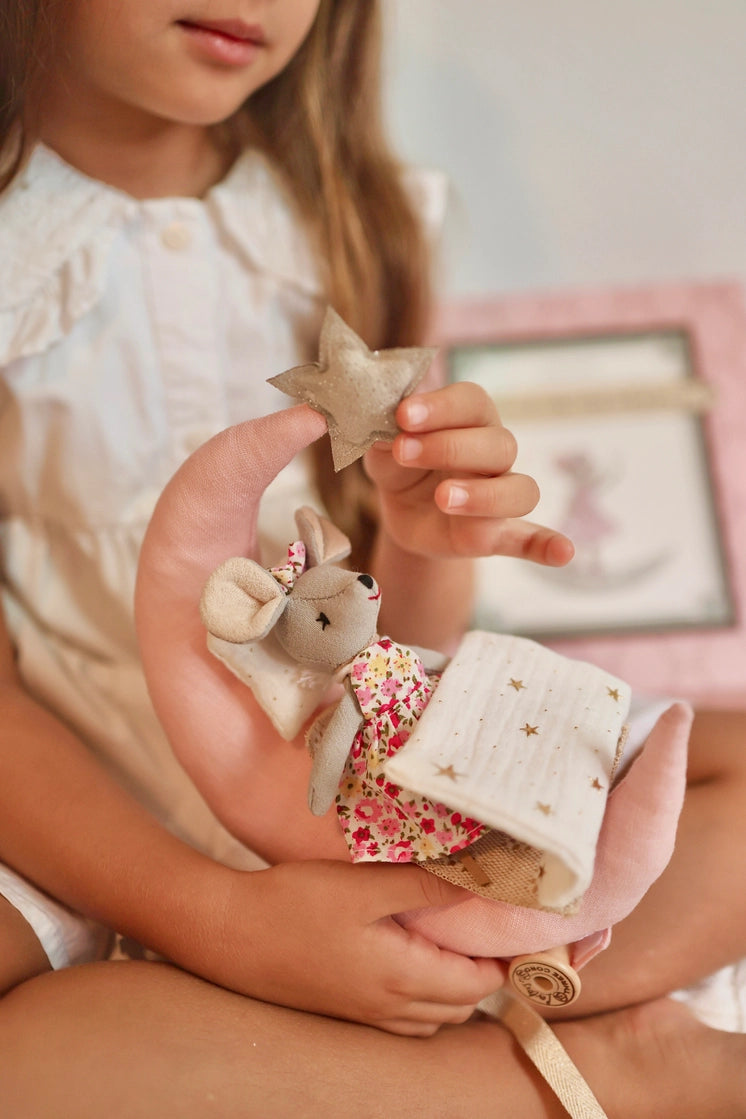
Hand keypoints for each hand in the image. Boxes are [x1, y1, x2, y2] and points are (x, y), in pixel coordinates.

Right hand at [209, 859, 505, 1035]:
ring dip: (453, 986)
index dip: (503, 958)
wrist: (227, 934)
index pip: (478, 984)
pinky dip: (422, 994)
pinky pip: (402, 1014)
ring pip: (432, 1015)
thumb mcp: (364, 887)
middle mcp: (388, 1007)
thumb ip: (425, 886)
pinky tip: (407, 953)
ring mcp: (363, 1013)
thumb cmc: (295, 905)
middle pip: (460, 1005)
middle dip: (482, 972)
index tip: (513, 923)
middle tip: (485, 924)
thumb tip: (482, 881)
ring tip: (452, 937)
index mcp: (401, 979)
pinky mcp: (343, 1007)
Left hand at [364, 382, 573, 564]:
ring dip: (485, 495)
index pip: (471, 401)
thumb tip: (384, 431)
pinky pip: (531, 539)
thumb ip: (385, 438)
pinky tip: (563, 554)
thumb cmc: (400, 464)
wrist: (402, 510)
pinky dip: (547, 546)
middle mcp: (495, 452)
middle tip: (405, 452)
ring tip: (443, 499)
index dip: (440, 406)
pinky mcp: (497, 534)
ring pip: (519, 489)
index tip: (403, 416)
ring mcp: (501, 494)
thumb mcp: (383, 448)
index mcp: (470, 418)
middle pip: (498, 444)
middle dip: (450, 447)